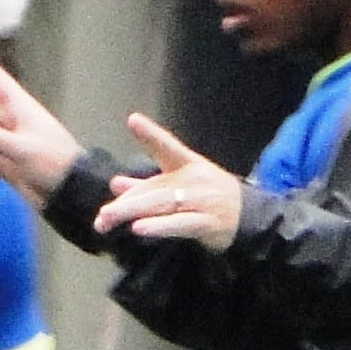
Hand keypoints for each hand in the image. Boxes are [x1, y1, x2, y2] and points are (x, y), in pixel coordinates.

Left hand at [97, 116, 243, 251]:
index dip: (151, 134)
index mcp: (189, 165)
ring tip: (109, 217)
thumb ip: (148, 186)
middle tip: (102, 214)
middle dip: (126, 202)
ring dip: (133, 212)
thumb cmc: (209, 199)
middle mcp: (195, 180)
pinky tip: (139, 229)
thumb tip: (116, 183)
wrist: (249, 219)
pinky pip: (180, 225)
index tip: (133, 120)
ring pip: (162, 205)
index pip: (167, 147)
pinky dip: (159, 227)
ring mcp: (202, 201)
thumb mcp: (181, 186)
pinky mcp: (207, 224)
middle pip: (154, 188)